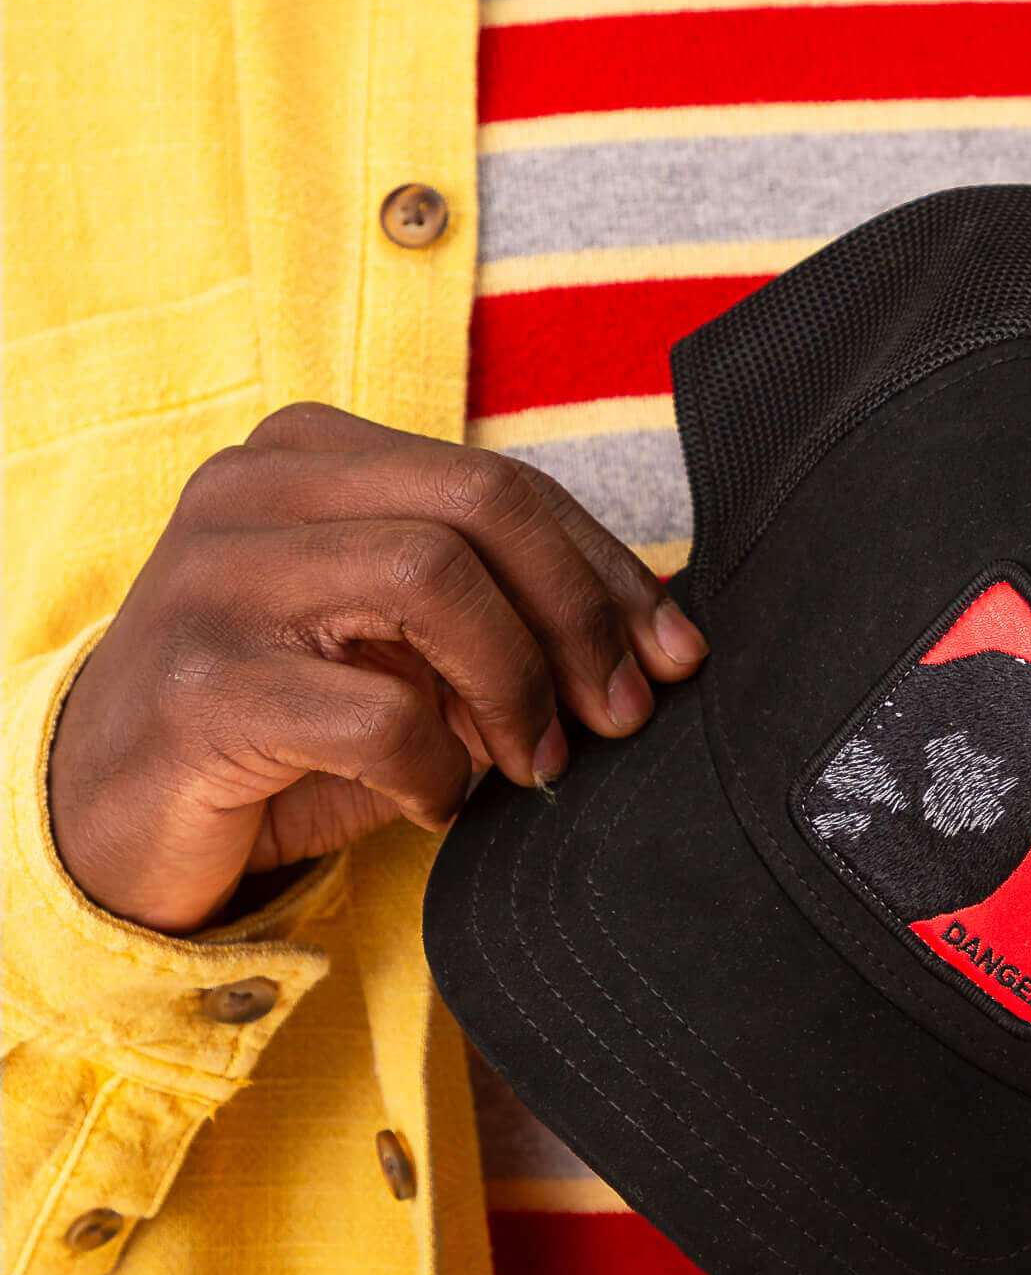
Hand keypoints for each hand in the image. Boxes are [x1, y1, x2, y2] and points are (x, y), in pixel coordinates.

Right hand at [49, 403, 706, 933]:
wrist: (111, 817)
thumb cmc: (285, 725)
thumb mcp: (404, 653)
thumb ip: (504, 622)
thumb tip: (657, 639)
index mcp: (314, 457)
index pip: (502, 482)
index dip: (608, 568)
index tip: (675, 651)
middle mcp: (254, 488)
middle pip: (483, 503)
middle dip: (582, 615)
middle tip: (621, 713)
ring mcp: (214, 576)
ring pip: (433, 578)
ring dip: (516, 686)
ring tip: (535, 761)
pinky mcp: (200, 683)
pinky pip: (376, 711)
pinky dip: (439, 770)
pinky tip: (438, 802)